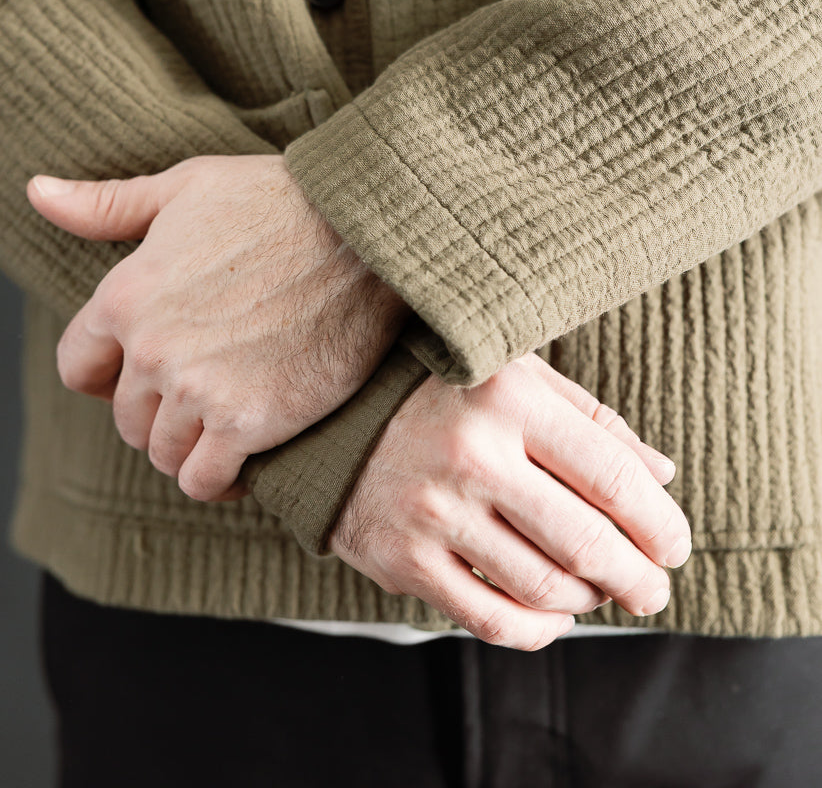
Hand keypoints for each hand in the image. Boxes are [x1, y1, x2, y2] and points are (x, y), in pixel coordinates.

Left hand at [27, 155, 410, 499]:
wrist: (364, 231)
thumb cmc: (276, 198)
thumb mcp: (185, 187)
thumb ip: (105, 205)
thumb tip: (36, 193)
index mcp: (125, 295)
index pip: (78, 367)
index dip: (107, 372)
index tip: (143, 368)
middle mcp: (152, 350)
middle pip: (125, 417)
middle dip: (156, 408)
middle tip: (202, 386)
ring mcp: (199, 390)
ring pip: (163, 453)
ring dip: (189, 444)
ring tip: (225, 417)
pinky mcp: (250, 423)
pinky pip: (205, 481)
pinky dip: (220, 476)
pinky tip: (246, 450)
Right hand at [329, 353, 690, 650]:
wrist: (329, 411)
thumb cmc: (441, 388)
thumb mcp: (517, 375)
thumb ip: (591, 421)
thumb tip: (663, 476)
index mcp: (508, 397)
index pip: (612, 476)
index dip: (660, 522)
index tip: (675, 544)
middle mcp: (470, 455)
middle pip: (585, 542)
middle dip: (638, 577)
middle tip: (654, 587)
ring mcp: (433, 512)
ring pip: (544, 588)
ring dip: (590, 601)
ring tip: (601, 592)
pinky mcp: (404, 560)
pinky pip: (491, 619)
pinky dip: (538, 629)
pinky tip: (554, 616)